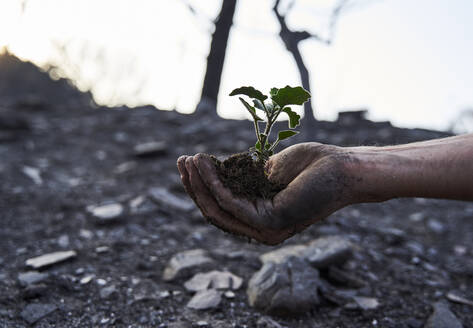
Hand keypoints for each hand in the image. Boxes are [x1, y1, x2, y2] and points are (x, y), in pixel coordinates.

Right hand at [177, 143, 356, 244]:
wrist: (342, 168)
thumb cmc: (309, 166)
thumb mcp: (266, 171)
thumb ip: (242, 177)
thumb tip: (215, 171)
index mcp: (259, 218)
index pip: (221, 207)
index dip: (201, 187)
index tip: (189, 163)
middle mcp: (260, 230)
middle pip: (215, 211)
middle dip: (194, 186)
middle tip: (181, 162)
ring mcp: (265, 230)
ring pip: (219, 209)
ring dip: (199, 184)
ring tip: (188, 160)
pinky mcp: (270, 223)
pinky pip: (232, 203)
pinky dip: (214, 182)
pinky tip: (204, 164)